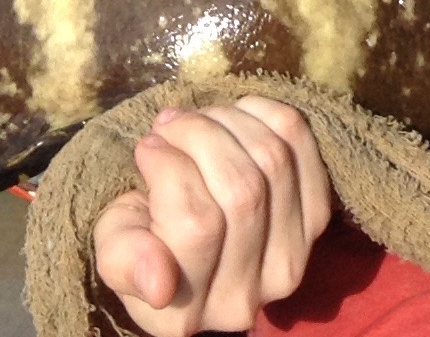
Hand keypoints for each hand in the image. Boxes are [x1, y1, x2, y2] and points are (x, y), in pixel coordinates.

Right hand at [93, 98, 334, 336]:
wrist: (192, 248)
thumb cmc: (142, 243)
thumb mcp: (113, 252)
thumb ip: (123, 262)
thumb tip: (157, 282)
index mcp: (186, 314)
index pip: (196, 224)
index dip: (169, 168)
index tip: (147, 146)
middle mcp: (246, 296)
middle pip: (242, 190)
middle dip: (199, 136)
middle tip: (169, 123)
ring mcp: (290, 258)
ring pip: (273, 161)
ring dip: (229, 121)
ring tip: (196, 119)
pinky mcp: (315, 219)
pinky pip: (301, 145)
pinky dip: (268, 115)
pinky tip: (236, 114)